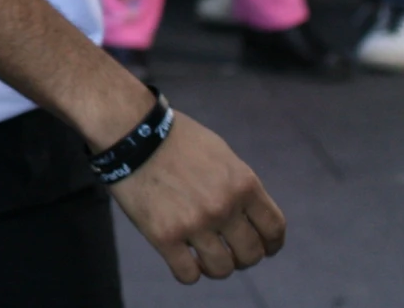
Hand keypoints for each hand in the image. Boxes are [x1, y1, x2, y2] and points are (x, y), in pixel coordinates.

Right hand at [110, 112, 285, 282]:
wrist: (129, 130)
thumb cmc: (174, 137)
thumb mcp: (220, 153)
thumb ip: (238, 184)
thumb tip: (248, 213)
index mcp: (243, 184)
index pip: (273, 229)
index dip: (270, 243)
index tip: (263, 247)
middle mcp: (224, 207)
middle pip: (251, 254)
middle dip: (243, 257)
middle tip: (228, 251)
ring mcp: (194, 223)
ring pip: (222, 269)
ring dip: (215, 267)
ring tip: (203, 258)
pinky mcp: (163, 235)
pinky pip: (187, 274)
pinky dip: (188, 272)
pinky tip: (181, 260)